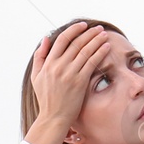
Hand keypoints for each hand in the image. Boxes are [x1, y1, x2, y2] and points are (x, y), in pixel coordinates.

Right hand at [25, 23, 111, 143]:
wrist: (53, 117)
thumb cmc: (46, 98)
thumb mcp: (36, 76)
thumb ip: (39, 57)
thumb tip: (45, 39)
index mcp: (48, 64)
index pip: (61, 40)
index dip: (73, 30)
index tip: (82, 25)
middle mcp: (58, 66)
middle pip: (76, 43)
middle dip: (89, 33)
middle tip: (98, 28)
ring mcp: (69, 74)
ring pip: (85, 51)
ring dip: (96, 40)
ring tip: (104, 34)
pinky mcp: (79, 81)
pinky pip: (92, 63)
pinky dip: (100, 52)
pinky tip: (106, 47)